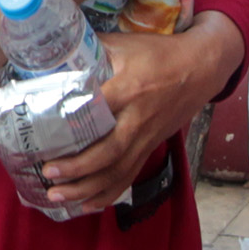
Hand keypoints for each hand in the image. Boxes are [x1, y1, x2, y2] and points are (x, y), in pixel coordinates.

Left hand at [40, 20, 240, 210]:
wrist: (200, 68)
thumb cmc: (158, 53)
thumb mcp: (123, 44)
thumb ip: (89, 49)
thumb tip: (51, 51)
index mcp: (129, 89)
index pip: (99, 111)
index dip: (73, 126)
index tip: (47, 135)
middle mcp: (138, 118)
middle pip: (109, 151)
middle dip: (78, 168)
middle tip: (48, 174)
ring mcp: (146, 137)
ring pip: (118, 170)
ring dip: (87, 188)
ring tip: (58, 196)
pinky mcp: (151, 147)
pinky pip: (130, 176)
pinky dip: (109, 194)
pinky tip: (88, 205)